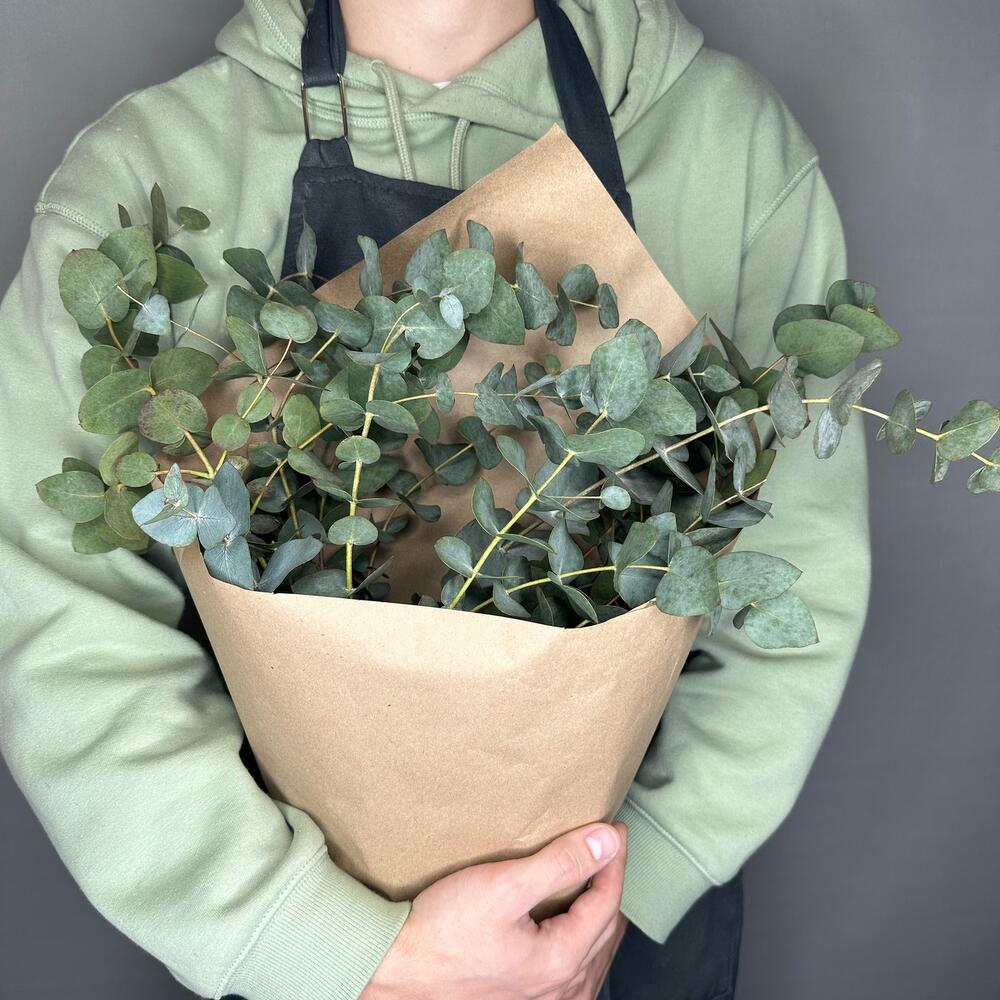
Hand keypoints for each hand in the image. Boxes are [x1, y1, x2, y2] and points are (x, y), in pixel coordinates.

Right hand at [361, 821, 628, 999]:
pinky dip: (584, 944)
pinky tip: (572, 930)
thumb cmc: (441, 931)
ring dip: (600, 916)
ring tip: (595, 882)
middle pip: (607, 929)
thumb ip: (560, 863)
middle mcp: (562, 991)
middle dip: (611, 884)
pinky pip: (575, 975)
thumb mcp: (504, 885)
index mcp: (563, 960)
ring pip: (594, 955)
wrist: (394, 973)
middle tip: (608, 849)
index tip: (615, 828)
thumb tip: (606, 841)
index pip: (608, 901)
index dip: (615, 860)